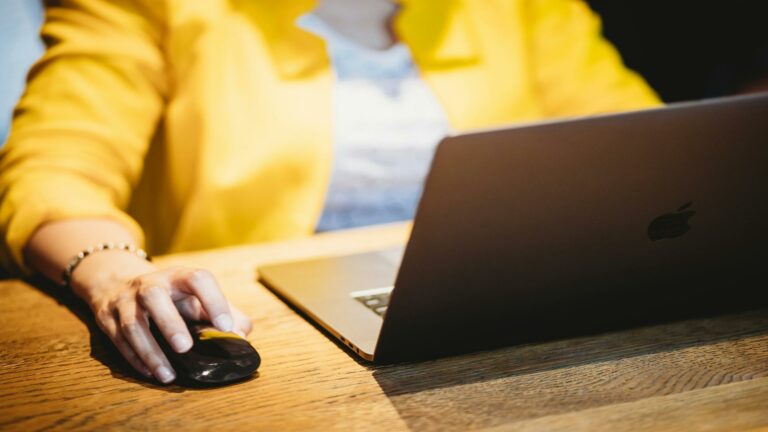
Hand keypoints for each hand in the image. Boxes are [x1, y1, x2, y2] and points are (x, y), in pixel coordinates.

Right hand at [70, 252, 251, 383]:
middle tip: (185, 347)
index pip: (197, 279)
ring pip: (131, 323)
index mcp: (178, 277)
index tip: (225, 327)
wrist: (119, 284)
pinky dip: (134, 358)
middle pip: (153, 297)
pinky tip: (151, 372)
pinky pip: (118, 339)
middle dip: (169, 322)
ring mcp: (125, 300)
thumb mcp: (198, 299)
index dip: (213, 300)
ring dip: (149, 351)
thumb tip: (242, 335)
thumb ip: (226, 314)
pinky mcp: (107, 318)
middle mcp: (149, 284)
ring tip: (168, 375)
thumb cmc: (171, 298)